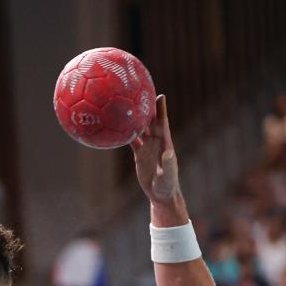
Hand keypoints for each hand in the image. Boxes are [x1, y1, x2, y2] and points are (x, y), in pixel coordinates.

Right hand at [131, 94, 181, 209]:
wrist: (160, 193)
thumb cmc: (168, 185)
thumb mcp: (168, 176)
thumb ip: (169, 164)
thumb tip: (168, 152)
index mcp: (164, 143)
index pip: (162, 122)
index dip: (161, 110)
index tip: (159, 95)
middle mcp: (156, 141)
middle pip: (149, 120)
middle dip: (145, 107)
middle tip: (138, 92)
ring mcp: (147, 146)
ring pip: (138, 128)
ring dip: (133, 117)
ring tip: (124, 104)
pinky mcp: (139, 154)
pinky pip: (130, 140)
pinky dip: (124, 133)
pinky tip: (116, 125)